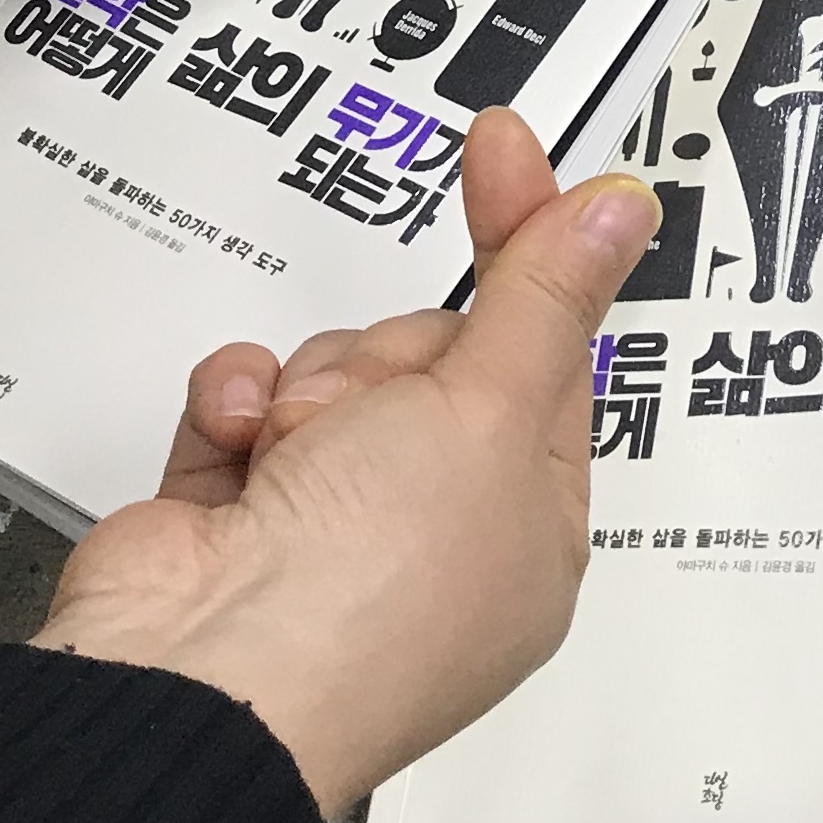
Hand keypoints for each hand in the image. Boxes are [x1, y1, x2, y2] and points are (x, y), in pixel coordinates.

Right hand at [32, 111, 661, 810]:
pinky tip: (236, 445)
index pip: (545, 351)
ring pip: (335, 368)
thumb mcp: (490, 413)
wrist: (199, 675)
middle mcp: (434, 531)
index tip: (504, 147)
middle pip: (433, 350)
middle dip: (393, 357)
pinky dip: (234, 404)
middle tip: (381, 415)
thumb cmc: (368, 588)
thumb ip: (545, 295)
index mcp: (530, 528)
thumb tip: (624, 210)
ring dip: (312, 388)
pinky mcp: (233, 508)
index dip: (527, 243)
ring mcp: (329, 523)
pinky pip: (247, 395)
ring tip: (298, 455)